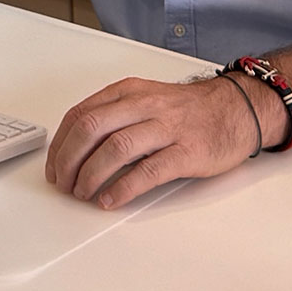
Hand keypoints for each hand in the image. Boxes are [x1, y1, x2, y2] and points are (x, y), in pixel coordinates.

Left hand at [46, 74, 257, 209]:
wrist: (237, 107)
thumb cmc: (188, 109)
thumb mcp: (146, 98)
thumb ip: (114, 115)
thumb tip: (76, 147)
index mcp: (130, 91)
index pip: (81, 113)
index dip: (61, 144)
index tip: (54, 166)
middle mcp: (145, 105)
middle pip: (92, 128)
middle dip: (69, 160)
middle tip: (63, 183)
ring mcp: (166, 127)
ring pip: (116, 147)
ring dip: (91, 175)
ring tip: (84, 193)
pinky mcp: (185, 151)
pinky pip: (147, 170)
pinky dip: (123, 187)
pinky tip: (110, 199)